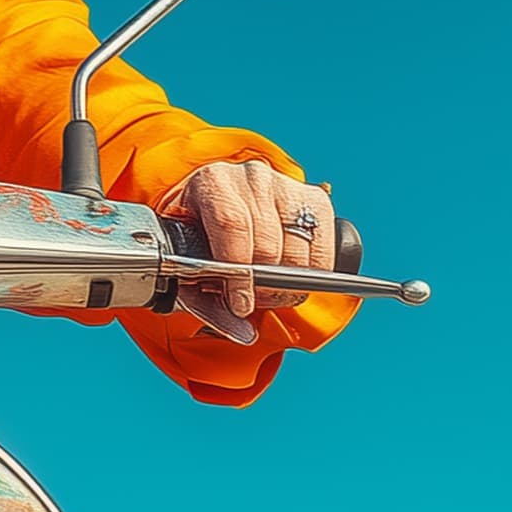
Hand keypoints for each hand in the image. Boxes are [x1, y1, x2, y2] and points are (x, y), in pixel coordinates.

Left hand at [160, 161, 335, 320]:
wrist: (211, 207)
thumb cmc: (197, 239)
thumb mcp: (187, 266)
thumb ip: (208, 303)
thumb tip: (245, 334)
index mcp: (212, 183)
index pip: (232, 225)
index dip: (239, 272)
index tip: (241, 304)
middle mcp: (252, 178)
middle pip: (268, 243)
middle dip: (263, 285)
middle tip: (254, 301)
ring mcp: (286, 185)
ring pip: (298, 249)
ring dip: (289, 283)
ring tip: (271, 292)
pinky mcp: (314, 199)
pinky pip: (323, 247)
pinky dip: (315, 272)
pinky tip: (295, 278)